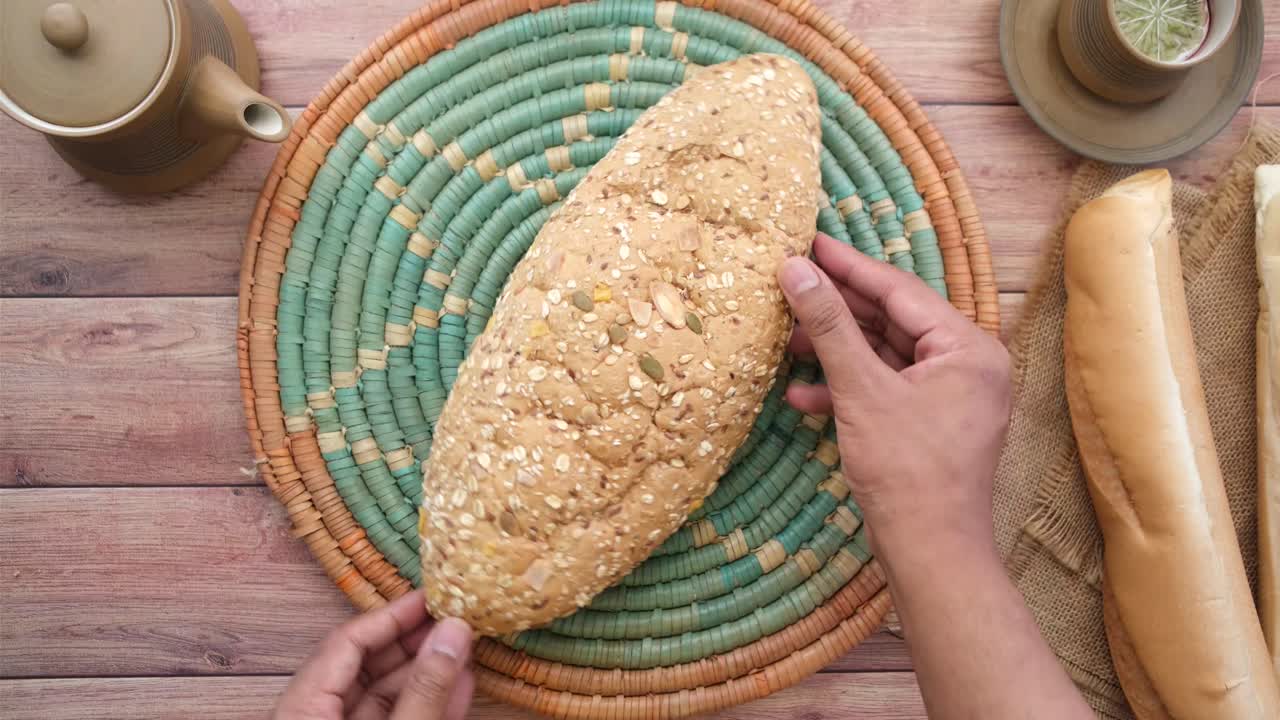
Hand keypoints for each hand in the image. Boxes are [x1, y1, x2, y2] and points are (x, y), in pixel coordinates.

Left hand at [274, 590, 474, 719]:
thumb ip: (423, 691)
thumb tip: (455, 631)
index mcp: (302, 710)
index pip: (345, 643)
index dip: (391, 616)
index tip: (431, 597)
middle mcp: (315, 718)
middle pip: (365, 666)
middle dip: (415, 643)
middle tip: (455, 619)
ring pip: (385, 695)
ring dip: (428, 673)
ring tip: (465, 648)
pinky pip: (394, 719)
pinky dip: (427, 704)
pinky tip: (460, 684)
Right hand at [778, 233, 1010, 562]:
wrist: (931, 553)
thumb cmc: (907, 471)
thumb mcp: (862, 390)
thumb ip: (829, 326)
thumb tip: (795, 270)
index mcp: (968, 347)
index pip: (900, 290)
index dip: (848, 266)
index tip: (808, 242)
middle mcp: (968, 364)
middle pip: (892, 319)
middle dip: (837, 312)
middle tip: (789, 287)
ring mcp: (951, 395)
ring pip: (885, 355)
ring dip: (836, 353)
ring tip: (787, 346)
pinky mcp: (930, 422)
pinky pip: (887, 388)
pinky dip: (848, 388)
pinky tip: (803, 395)